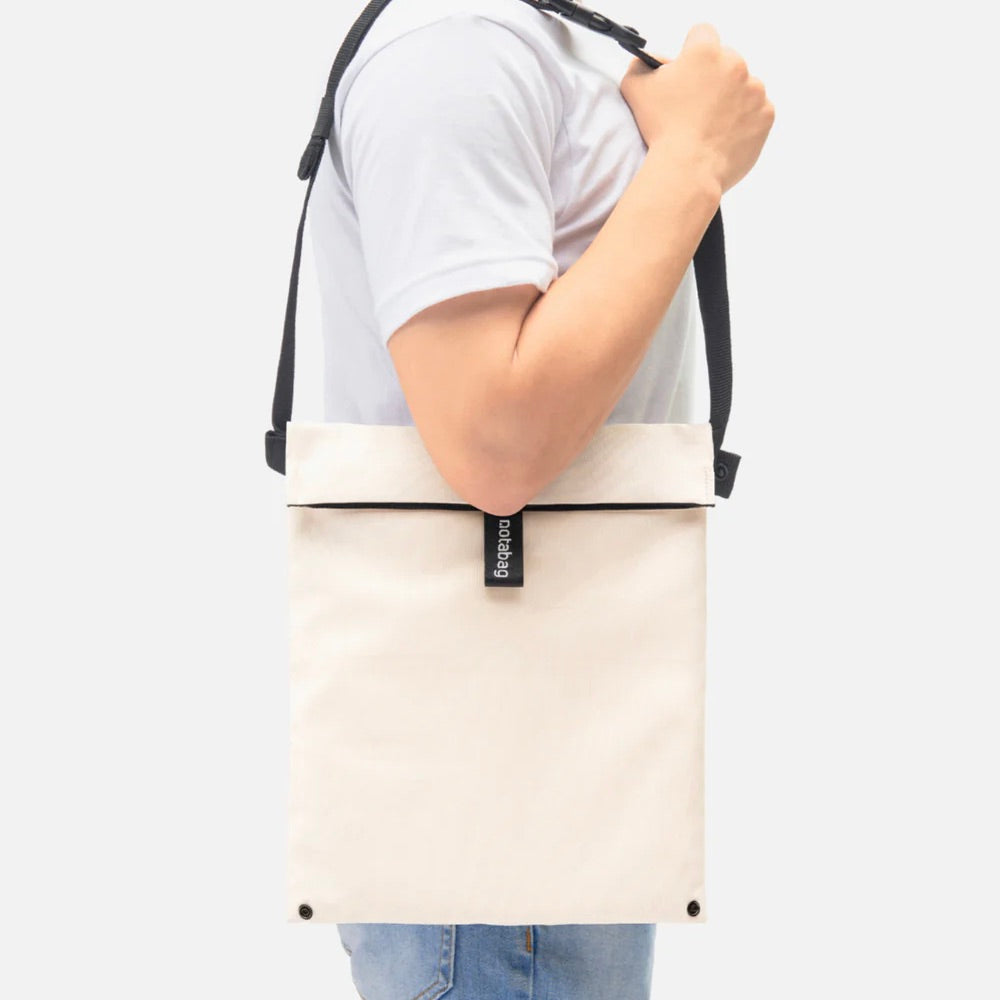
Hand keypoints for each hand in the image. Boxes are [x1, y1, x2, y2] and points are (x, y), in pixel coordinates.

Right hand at [620, 23, 774, 193]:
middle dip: (714, 78)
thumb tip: (652, 60)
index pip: (702, 34)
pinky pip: (757, 112)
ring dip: (731, 99)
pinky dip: (745, 121)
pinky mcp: (766, 114)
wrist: (687, 171)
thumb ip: (642, 64)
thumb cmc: (660, 130)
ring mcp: (755, 90)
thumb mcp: (635, 88)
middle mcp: (735, 64)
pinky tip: (724, 135)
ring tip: (710, 125)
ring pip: (744, 86)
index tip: (687, 72)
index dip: (691, 53)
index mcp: (705, 52)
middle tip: (696, 106)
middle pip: (726, 61)